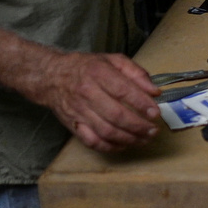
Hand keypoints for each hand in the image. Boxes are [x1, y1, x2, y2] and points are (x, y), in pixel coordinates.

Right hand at [31, 50, 161, 152]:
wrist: (52, 77)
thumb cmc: (88, 67)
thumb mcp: (113, 60)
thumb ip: (136, 73)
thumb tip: (155, 92)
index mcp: (98, 73)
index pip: (122, 90)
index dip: (141, 104)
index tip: (156, 113)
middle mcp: (87, 93)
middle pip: (116, 115)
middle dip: (138, 126)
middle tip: (153, 131)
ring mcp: (79, 111)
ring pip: (106, 131)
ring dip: (128, 139)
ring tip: (144, 140)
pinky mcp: (73, 125)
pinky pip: (92, 141)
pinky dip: (109, 147)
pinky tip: (124, 145)